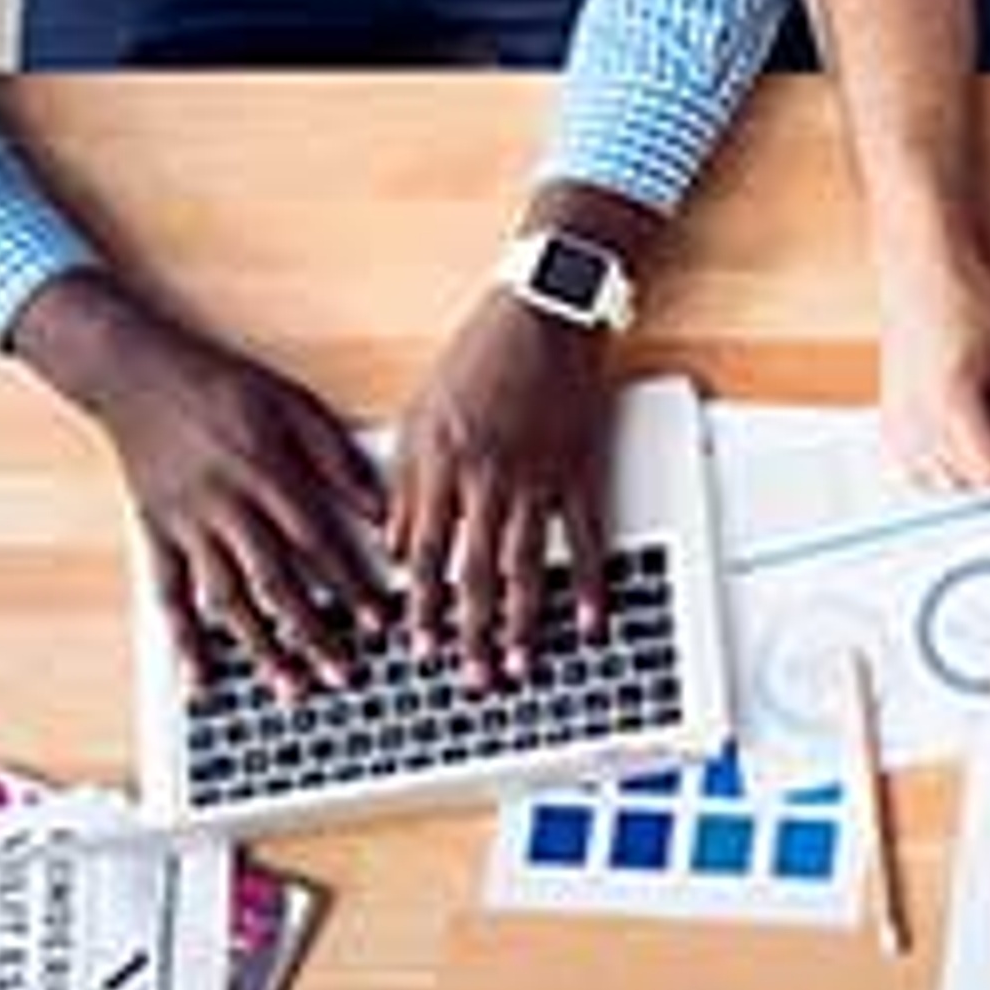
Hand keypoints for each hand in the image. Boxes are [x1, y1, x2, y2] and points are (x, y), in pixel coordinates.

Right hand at [21, 279, 387, 697]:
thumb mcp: (293, 405)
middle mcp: (226, 506)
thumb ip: (337, 460)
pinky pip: (169, 596)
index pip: (319, 545)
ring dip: (260, 648)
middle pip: (277, 583)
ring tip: (290, 687)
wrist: (137, 372)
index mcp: (266, 474)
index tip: (378, 624)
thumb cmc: (221, 386)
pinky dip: (184, 641)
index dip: (351, 588)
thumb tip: (380, 512)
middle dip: (315, 634)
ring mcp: (186, 525)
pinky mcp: (155, 534)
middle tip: (345, 675)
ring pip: (228, 599)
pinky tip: (202, 678)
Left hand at [389, 293, 611, 683]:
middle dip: (469, 632)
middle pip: (474, 571)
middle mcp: (486, 476)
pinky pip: (586, 539)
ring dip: (522, 622)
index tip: (418, 648)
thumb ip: (407, 484)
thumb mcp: (420, 413)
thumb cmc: (479, 356)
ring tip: (519, 664)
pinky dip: (590, 584)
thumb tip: (399, 546)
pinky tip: (589, 621)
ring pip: (526, 565)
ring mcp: (538, 477)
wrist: (545, 311)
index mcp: (439, 462)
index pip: (424, 552)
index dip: (420, 606)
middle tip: (470, 677)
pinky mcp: (580, 470)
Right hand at [877, 222, 989, 497]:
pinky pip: (921, 472)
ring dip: (978, 470)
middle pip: (974, 482)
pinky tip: (965, 430)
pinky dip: (949, 465)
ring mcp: (897, 425)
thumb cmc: (964, 298)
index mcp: (948, 402)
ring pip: (947, 484)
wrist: (921, 270)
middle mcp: (915, 420)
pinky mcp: (889, 425)